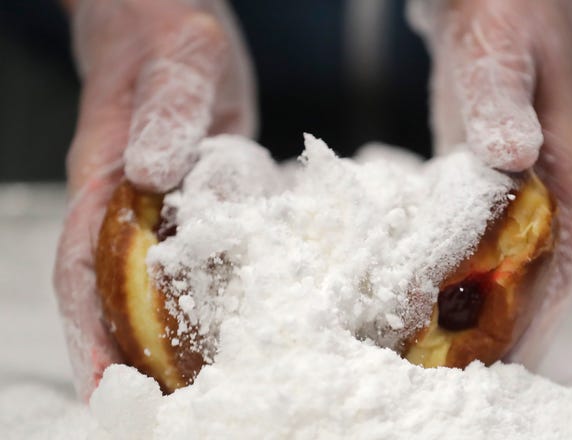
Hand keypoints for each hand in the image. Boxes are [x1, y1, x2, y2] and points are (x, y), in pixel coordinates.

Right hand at [54, 0, 254, 399]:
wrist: (173, 29)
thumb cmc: (169, 34)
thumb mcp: (181, 58)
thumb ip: (169, 108)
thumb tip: (153, 170)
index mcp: (106, 177)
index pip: (82, 266)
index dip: (89, 331)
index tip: (107, 389)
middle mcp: (122, 206)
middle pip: (109, 296)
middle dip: (126, 359)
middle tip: (161, 417)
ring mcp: (153, 212)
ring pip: (147, 289)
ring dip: (163, 344)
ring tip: (195, 397)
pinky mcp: (184, 208)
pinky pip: (188, 265)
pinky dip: (199, 304)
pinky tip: (225, 333)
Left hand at [408, 0, 571, 365]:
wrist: (497, 10)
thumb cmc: (505, 23)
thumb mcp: (502, 55)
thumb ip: (501, 102)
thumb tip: (514, 154)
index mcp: (560, 174)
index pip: (558, 260)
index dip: (535, 314)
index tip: (504, 361)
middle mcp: (543, 195)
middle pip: (529, 278)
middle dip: (500, 328)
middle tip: (455, 373)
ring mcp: (513, 194)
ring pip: (501, 266)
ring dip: (475, 310)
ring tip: (436, 353)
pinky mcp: (482, 187)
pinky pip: (472, 241)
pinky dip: (452, 274)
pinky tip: (423, 295)